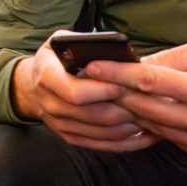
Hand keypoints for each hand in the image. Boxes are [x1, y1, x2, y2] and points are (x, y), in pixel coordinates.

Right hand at [10, 35, 158, 151]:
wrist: (31, 87)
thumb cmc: (55, 58)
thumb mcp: (61, 40)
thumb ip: (84, 42)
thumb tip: (116, 48)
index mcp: (47, 76)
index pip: (74, 91)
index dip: (101, 90)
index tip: (124, 84)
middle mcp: (51, 104)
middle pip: (92, 114)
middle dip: (124, 109)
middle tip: (150, 101)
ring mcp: (60, 124)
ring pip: (102, 132)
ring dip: (130, 126)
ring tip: (155, 116)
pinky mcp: (71, 138)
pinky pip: (102, 145)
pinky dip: (127, 142)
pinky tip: (148, 134)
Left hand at [86, 34, 186, 163]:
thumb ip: (177, 56)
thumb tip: (139, 62)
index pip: (150, 82)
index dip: (116, 74)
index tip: (91, 66)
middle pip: (145, 108)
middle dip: (116, 92)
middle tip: (93, 78)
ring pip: (153, 127)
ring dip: (131, 110)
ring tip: (112, 92)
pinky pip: (170, 139)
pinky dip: (155, 124)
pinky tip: (145, 109)